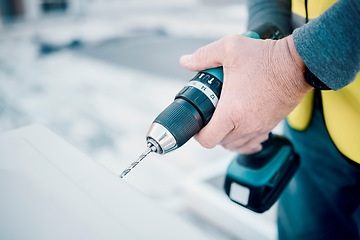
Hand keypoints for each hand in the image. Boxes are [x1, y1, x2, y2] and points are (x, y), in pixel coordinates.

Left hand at [180, 34, 311, 153]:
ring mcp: (260, 127)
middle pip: (222, 143)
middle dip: (211, 133)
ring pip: (237, 145)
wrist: (298, 64)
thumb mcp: (229, 49)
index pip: (208, 140)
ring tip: (223, 123)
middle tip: (208, 118)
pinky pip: (253, 142)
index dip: (198, 135)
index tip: (197, 125)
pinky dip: (244, 139)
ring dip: (227, 138)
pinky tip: (241, 128)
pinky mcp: (271, 125)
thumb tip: (185, 61)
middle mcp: (246, 125)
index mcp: (232, 112)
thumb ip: (203, 56)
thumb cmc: (265, 58)